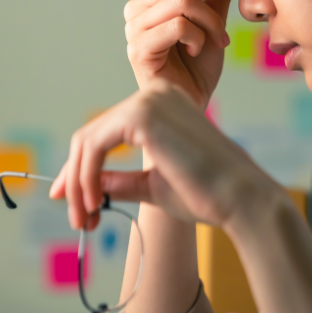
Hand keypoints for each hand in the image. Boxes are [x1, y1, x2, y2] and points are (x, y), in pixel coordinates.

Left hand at [50, 79, 276, 230]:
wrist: (240, 198)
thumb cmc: (206, 194)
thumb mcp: (152, 185)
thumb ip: (119, 181)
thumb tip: (86, 185)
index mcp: (162, 105)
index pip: (106, 133)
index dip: (80, 169)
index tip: (71, 202)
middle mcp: (154, 94)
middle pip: (91, 135)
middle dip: (75, 179)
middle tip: (75, 218)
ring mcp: (148, 99)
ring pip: (87, 141)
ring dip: (78, 183)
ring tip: (85, 219)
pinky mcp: (142, 114)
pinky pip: (94, 146)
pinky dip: (85, 177)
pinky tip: (94, 204)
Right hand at [124, 0, 264, 109]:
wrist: (190, 106)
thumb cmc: (198, 68)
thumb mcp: (212, 23)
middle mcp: (137, 6)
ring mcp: (134, 27)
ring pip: (182, 0)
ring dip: (212, 20)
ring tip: (220, 39)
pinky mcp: (139, 48)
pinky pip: (178, 26)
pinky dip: (198, 36)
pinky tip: (199, 50)